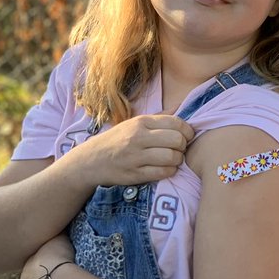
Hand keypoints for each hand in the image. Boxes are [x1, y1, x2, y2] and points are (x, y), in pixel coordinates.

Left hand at [18, 235, 74, 278]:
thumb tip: (62, 222)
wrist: (58, 277)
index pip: (35, 262)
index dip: (44, 264)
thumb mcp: (62, 238)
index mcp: (31, 261)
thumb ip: (61, 233)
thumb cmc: (61, 256)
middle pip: (28, 277)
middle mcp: (24, 276)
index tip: (52, 265)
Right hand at [70, 114, 194, 186]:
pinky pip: (163, 172)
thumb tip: (183, 105)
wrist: (91, 160)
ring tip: (173, 159)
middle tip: (179, 149)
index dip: (187, 130)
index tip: (186, 136)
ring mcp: (135, 156)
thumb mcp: (135, 123)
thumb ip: (160, 117)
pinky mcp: (135, 174)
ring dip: (178, 160)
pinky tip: (165, 168)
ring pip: (172, 157)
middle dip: (183, 145)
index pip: (176, 122)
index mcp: (141, 122)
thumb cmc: (118, 140)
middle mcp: (138, 137)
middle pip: (177, 139)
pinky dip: (169, 171)